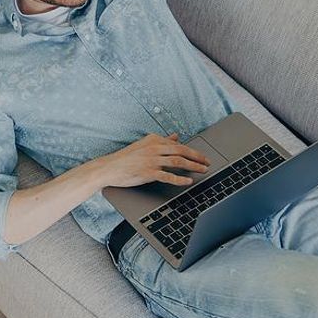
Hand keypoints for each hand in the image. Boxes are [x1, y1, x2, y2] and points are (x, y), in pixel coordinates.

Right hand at [92, 133, 211, 189]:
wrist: (109, 168)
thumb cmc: (126, 158)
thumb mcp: (144, 145)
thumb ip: (161, 140)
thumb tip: (175, 136)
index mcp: (154, 140)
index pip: (178, 145)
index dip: (192, 151)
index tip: (202, 156)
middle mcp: (154, 148)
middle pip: (182, 151)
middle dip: (198, 157)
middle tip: (207, 162)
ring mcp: (152, 160)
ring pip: (178, 162)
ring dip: (193, 166)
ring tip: (203, 170)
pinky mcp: (148, 172)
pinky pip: (168, 176)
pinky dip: (180, 179)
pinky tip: (188, 181)